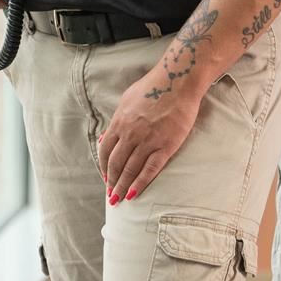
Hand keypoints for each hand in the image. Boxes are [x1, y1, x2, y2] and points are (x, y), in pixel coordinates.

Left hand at [97, 68, 203, 203]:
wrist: (177, 81)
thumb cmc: (153, 86)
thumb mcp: (127, 99)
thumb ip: (116, 119)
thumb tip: (106, 135)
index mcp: (119, 121)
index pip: (105, 151)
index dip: (103, 167)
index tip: (104, 178)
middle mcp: (130, 133)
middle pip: (115, 164)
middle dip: (111, 182)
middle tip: (111, 195)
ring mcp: (147, 141)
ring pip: (130, 170)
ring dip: (122, 187)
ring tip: (119, 199)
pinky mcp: (165, 146)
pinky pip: (150, 169)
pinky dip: (140, 183)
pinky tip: (135, 193)